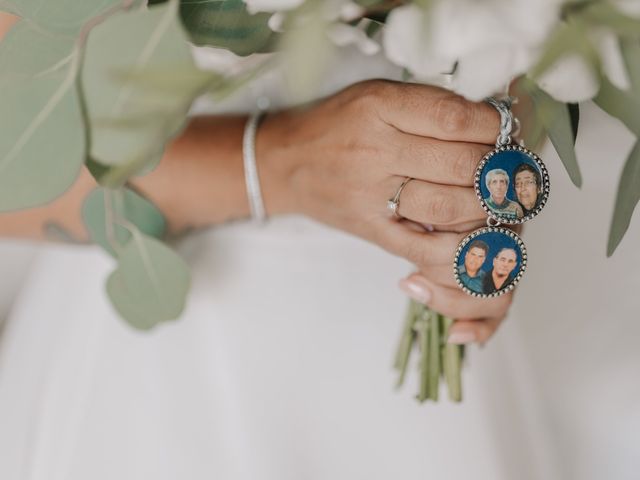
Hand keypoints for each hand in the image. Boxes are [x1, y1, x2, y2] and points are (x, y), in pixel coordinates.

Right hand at [257, 79, 513, 335]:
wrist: (286, 163)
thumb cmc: (335, 125)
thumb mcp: (376, 95)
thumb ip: (427, 104)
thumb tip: (490, 120)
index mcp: (379, 110)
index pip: (454, 119)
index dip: (494, 127)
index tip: (508, 130)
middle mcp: (376, 153)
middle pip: (460, 166)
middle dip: (498, 168)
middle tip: (513, 167)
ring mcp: (373, 199)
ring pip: (449, 209)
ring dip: (488, 206)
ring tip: (500, 198)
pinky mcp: (372, 231)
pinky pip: (423, 249)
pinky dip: (458, 250)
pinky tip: (478, 238)